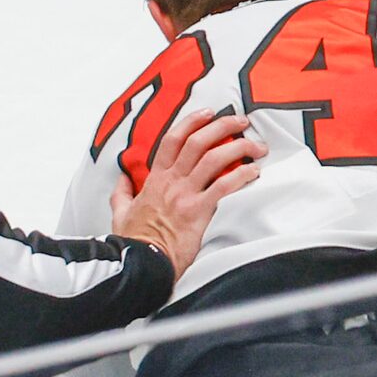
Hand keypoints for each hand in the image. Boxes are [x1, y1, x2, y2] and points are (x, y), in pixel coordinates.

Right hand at [111, 107, 263, 280]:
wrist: (141, 264)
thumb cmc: (134, 242)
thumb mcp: (120, 214)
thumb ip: (120, 193)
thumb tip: (122, 179)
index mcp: (155, 180)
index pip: (173, 139)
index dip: (192, 121)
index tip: (209, 112)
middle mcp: (172, 182)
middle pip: (198, 142)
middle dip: (223, 126)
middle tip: (242, 122)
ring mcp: (186, 196)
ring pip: (214, 159)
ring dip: (239, 148)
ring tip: (256, 148)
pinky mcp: (199, 212)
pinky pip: (224, 186)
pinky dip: (242, 176)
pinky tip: (254, 174)